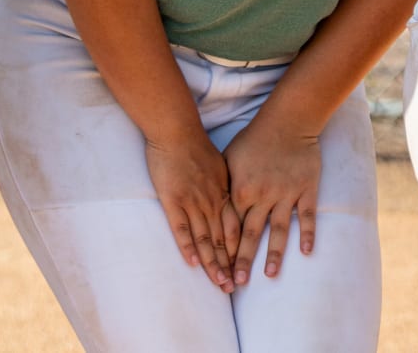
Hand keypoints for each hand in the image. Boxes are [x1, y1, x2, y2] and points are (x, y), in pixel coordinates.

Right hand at [143, 130, 235, 291]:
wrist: (177, 131)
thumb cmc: (196, 147)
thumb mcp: (220, 166)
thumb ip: (225, 186)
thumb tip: (231, 200)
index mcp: (224, 193)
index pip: (235, 228)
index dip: (240, 250)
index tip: (244, 268)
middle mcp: (212, 201)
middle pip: (223, 239)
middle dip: (230, 264)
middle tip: (234, 287)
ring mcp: (193, 202)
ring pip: (206, 239)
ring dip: (213, 264)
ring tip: (220, 284)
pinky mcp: (173, 201)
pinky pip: (182, 228)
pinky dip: (188, 247)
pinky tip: (193, 264)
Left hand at [222, 116, 321, 285]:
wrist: (288, 120)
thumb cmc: (254, 138)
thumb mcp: (230, 159)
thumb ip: (223, 185)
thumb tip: (212, 206)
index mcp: (241, 190)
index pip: (230, 227)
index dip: (225, 249)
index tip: (221, 268)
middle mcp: (262, 196)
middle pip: (251, 234)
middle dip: (243, 260)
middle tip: (237, 283)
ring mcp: (286, 193)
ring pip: (279, 230)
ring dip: (274, 253)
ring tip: (270, 275)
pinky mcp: (306, 189)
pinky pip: (306, 215)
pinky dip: (307, 233)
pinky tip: (306, 252)